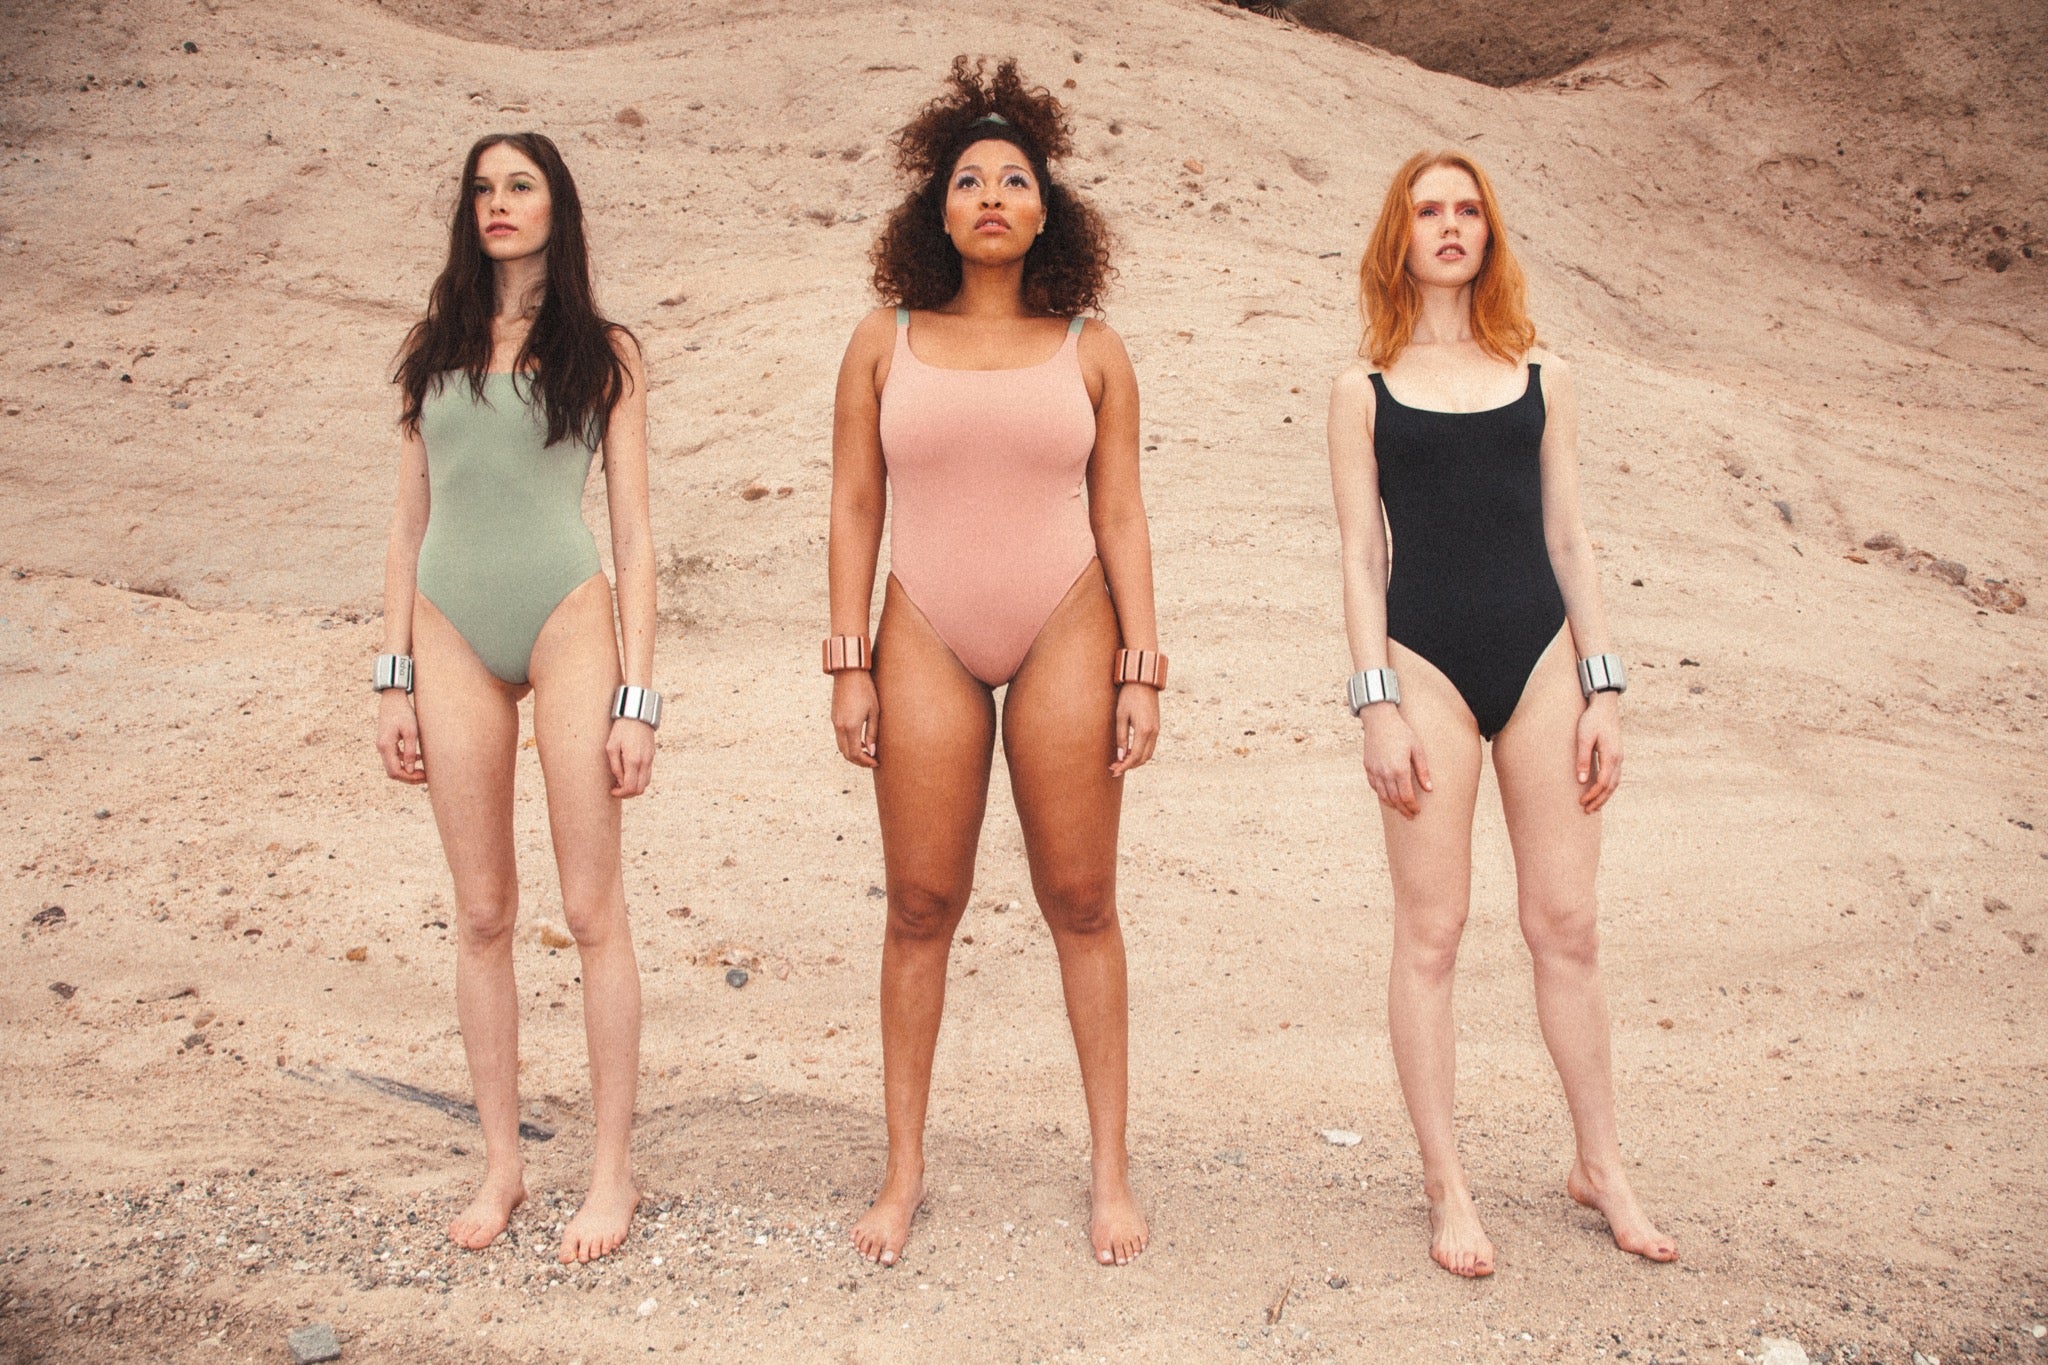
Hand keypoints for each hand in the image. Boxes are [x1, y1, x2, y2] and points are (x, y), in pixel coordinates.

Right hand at [376, 690, 425, 783]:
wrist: (392, 699)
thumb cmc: (403, 713)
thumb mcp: (411, 732)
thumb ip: (410, 752)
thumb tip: (409, 770)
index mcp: (385, 746)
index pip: (395, 772)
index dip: (410, 778)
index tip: (425, 776)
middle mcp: (381, 748)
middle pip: (393, 772)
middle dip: (409, 777)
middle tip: (425, 777)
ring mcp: (382, 746)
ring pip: (393, 766)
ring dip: (407, 770)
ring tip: (424, 771)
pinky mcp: (386, 743)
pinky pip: (394, 758)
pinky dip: (405, 761)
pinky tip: (418, 758)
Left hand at [607, 715, 655, 797]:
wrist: (637, 716)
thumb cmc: (621, 730)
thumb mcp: (611, 746)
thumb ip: (615, 766)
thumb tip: (618, 781)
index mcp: (633, 760)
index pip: (630, 787)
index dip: (621, 793)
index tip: (612, 791)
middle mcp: (644, 762)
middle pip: (640, 789)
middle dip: (628, 794)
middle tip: (617, 789)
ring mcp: (650, 760)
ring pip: (646, 784)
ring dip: (634, 787)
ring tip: (622, 782)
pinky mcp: (652, 757)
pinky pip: (647, 774)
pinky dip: (639, 779)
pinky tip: (630, 773)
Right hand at [832, 669, 878, 767]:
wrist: (849, 672)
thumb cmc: (865, 690)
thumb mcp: (874, 712)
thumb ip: (872, 733)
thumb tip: (871, 752)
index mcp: (850, 726)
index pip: (855, 754)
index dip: (865, 762)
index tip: (876, 762)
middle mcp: (840, 726)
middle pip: (846, 753)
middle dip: (859, 761)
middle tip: (872, 761)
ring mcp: (835, 722)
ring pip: (841, 746)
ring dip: (853, 752)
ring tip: (867, 752)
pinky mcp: (834, 717)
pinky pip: (839, 737)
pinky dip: (848, 743)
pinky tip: (860, 740)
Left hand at [1110, 682, 1160, 775]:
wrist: (1143, 681)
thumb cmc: (1129, 696)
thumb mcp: (1121, 716)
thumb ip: (1121, 737)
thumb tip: (1121, 756)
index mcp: (1144, 730)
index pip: (1135, 756)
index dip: (1125, 766)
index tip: (1114, 771)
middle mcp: (1154, 732)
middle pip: (1144, 758)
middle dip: (1129, 766)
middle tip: (1114, 768)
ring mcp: (1157, 730)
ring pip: (1148, 753)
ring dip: (1135, 760)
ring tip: (1120, 761)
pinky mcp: (1156, 727)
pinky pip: (1150, 746)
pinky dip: (1140, 752)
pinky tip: (1129, 751)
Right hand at [1360, 704, 1429, 816]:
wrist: (1380, 720)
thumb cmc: (1402, 732)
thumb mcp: (1417, 749)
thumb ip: (1423, 771)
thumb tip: (1429, 789)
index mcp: (1399, 769)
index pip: (1406, 797)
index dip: (1412, 807)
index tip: (1417, 811)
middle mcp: (1385, 773)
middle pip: (1394, 800)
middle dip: (1403, 810)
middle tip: (1410, 815)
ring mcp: (1374, 771)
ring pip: (1382, 796)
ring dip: (1392, 805)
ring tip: (1400, 808)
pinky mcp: (1368, 767)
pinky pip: (1374, 786)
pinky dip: (1382, 794)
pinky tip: (1388, 795)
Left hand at [1576, 692, 1621, 811]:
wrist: (1605, 705)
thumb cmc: (1592, 720)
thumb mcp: (1584, 738)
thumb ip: (1583, 759)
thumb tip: (1582, 781)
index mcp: (1611, 756)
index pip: (1603, 783)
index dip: (1593, 795)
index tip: (1581, 803)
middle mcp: (1618, 759)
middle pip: (1611, 787)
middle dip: (1599, 800)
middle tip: (1587, 811)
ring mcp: (1619, 757)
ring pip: (1615, 783)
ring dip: (1604, 796)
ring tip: (1593, 806)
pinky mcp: (1616, 755)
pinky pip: (1615, 776)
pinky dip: (1608, 787)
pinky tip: (1600, 791)